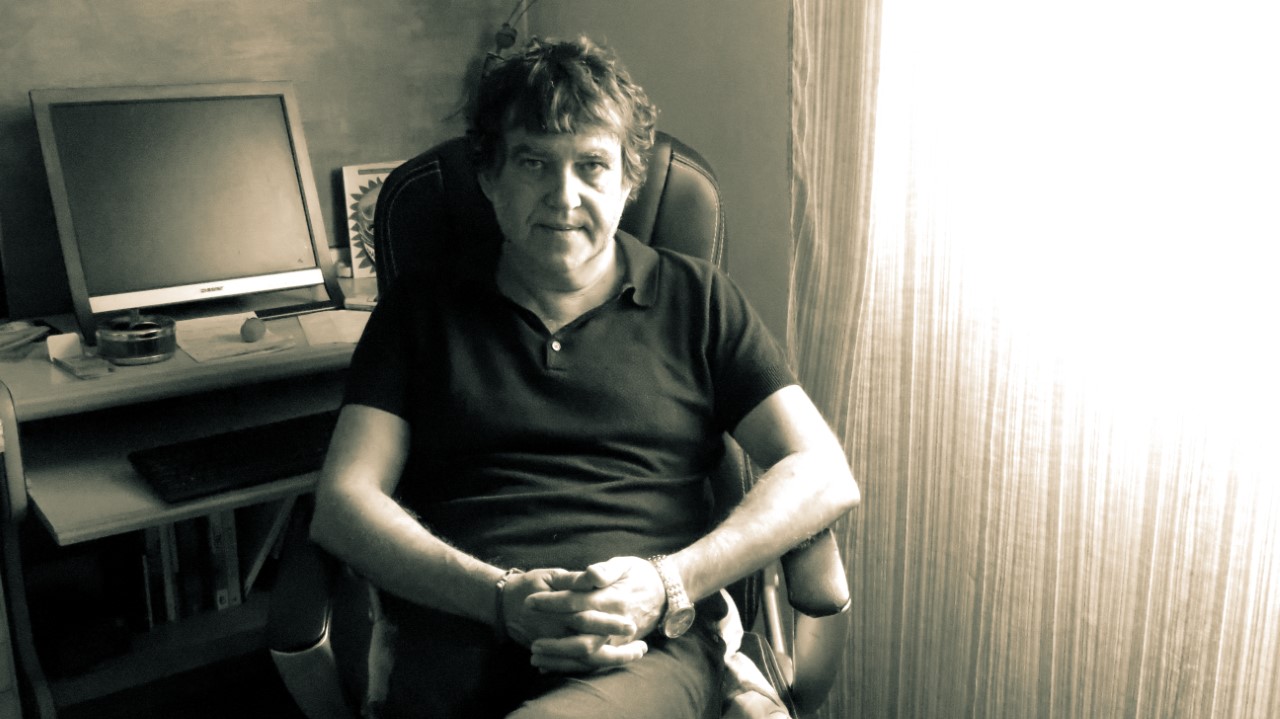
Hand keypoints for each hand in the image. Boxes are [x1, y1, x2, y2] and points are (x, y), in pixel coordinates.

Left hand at [523, 556, 666, 671]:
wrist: (665, 593)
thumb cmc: (639, 575)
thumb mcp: (625, 564)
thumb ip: (606, 569)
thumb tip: (591, 574)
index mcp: (613, 598)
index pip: (578, 602)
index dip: (552, 603)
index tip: (529, 601)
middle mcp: (616, 622)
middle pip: (581, 635)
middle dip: (553, 638)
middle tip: (530, 638)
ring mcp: (617, 638)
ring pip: (587, 655)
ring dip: (560, 657)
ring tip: (535, 654)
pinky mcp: (618, 647)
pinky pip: (594, 663)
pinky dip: (571, 666)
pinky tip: (549, 666)